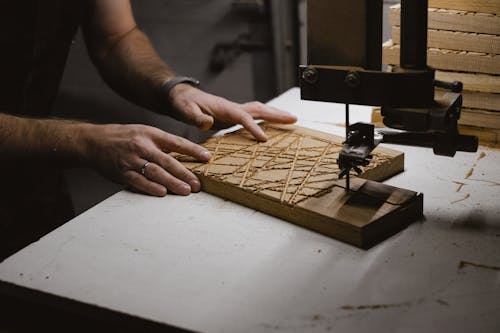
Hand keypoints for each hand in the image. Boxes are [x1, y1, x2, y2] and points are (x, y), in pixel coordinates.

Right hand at [82, 123, 211, 195]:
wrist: (94, 141)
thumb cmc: (123, 137)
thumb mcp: (144, 133)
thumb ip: (162, 144)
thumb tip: (185, 155)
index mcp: (151, 134)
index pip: (176, 142)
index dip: (193, 150)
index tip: (207, 157)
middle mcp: (142, 145)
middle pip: (168, 161)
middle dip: (185, 173)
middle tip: (198, 184)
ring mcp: (131, 159)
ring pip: (155, 172)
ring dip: (172, 183)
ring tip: (186, 190)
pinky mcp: (122, 172)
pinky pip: (138, 181)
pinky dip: (151, 187)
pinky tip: (162, 193)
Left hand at [166, 84, 296, 140]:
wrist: (182, 97)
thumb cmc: (183, 104)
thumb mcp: (185, 111)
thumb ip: (196, 117)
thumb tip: (208, 123)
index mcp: (223, 108)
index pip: (243, 117)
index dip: (254, 128)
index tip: (264, 140)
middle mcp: (232, 107)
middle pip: (258, 110)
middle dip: (276, 115)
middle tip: (294, 120)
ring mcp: (234, 111)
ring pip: (259, 111)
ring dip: (275, 115)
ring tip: (291, 120)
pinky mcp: (233, 115)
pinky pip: (254, 117)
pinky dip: (266, 119)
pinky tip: (274, 126)